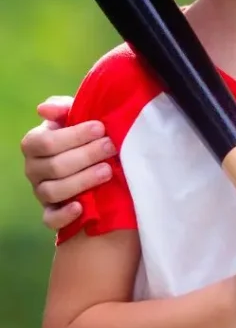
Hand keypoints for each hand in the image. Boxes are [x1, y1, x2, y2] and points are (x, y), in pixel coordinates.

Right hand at [21, 96, 114, 230]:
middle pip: (54, 166)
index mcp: (35, 144)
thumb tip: (43, 109)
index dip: (74, 135)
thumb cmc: (86, 133)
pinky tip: (81, 206)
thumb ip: (64, 108)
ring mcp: (41, 192)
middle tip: (111, 147)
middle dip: (86, 155)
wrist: (98, 159)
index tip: (100, 128)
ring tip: (107, 171)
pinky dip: (64, 215)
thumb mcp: (78, 116)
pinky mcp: (52, 212)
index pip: (46, 142)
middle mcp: (33, 169)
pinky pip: (50, 219)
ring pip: (53, 191)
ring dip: (82, 181)